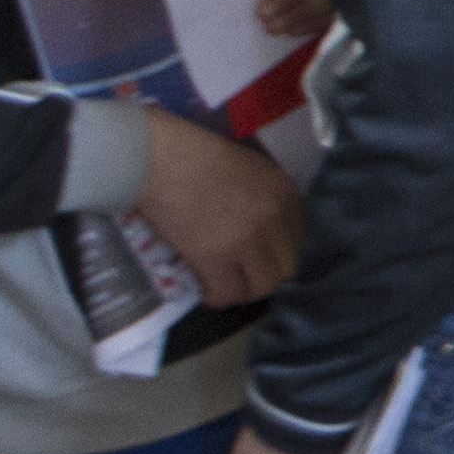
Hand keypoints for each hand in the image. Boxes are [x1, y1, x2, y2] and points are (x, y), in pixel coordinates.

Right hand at [130, 115, 301, 304]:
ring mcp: (248, 240)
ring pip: (263, 285)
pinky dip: (218, 297)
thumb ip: (262, 197)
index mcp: (285, 193)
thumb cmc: (193, 155)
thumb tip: (256, 225)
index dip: (276, 250)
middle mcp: (275, 219)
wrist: (157, 158)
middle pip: (287, 265)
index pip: (296, 237)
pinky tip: (206, 293)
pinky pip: (228, 292)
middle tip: (242, 275)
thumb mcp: (248, 169)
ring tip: (226, 287)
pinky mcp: (216, 258)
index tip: (258, 255)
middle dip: (265, 274)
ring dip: (245, 290)